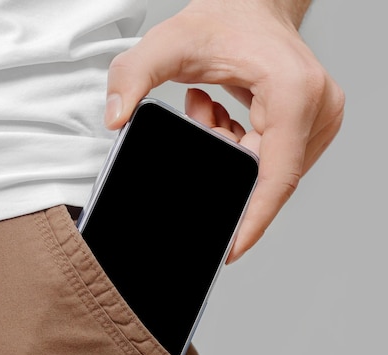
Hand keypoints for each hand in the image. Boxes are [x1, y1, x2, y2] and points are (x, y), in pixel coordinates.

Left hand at [105, 0, 344, 262]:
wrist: (249, 2)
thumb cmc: (220, 18)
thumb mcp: (165, 43)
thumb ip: (132, 77)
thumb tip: (115, 119)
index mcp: (293, 93)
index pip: (276, 177)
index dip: (252, 220)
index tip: (229, 249)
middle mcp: (317, 109)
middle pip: (266, 175)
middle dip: (223, 166)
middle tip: (201, 120)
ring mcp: (319, 118)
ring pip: (267, 169)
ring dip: (229, 151)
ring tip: (209, 109)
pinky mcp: (311, 123)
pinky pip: (271, 158)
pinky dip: (239, 145)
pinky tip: (221, 113)